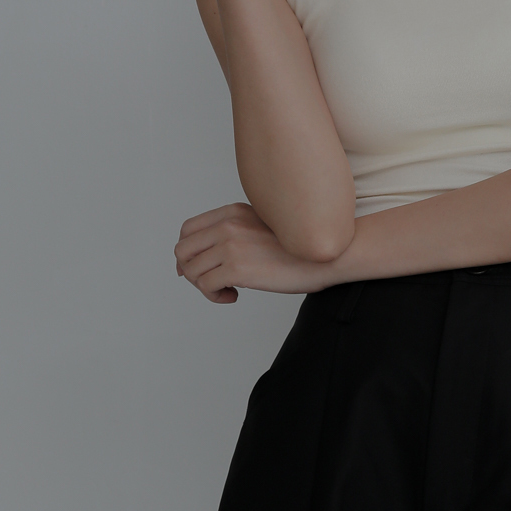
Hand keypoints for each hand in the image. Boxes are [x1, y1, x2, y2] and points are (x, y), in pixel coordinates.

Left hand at [174, 201, 343, 302]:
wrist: (328, 255)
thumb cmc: (301, 248)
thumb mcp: (265, 225)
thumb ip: (238, 232)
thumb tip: (212, 258)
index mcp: (232, 212)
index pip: (188, 230)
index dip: (188, 253)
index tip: (201, 268)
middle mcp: (227, 225)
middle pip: (182, 250)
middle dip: (191, 271)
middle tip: (212, 283)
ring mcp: (230, 245)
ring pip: (190, 270)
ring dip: (204, 286)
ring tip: (226, 290)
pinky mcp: (237, 268)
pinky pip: (205, 286)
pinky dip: (214, 296)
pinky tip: (234, 297)